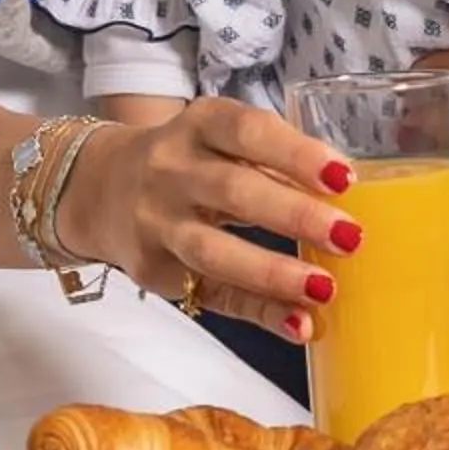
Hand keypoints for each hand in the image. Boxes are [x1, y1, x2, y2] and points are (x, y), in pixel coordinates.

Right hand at [60, 99, 363, 350]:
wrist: (98, 187)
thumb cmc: (187, 161)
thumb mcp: (218, 139)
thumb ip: (272, 162)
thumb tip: (348, 203)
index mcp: (198, 125)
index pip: (247, 131)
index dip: (295, 153)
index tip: (343, 178)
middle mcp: (171, 169)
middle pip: (233, 191)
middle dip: (293, 214)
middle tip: (350, 236)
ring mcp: (157, 222)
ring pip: (213, 250)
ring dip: (272, 272)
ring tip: (324, 289)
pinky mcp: (154, 270)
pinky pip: (211, 294)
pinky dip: (258, 312)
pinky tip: (298, 324)